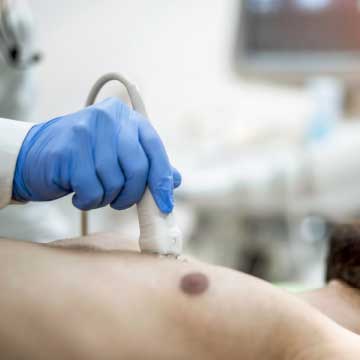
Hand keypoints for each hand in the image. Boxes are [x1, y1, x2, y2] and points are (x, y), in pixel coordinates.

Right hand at [12, 97, 180, 211]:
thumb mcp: (119, 155)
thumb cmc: (84, 158)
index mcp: (127, 117)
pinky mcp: (68, 150)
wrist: (35, 155)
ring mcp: (87, 130)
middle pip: (137, 168)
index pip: (155, 149)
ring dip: (107, 198)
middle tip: (120, 201)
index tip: (164, 205)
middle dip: (132, 194)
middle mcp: (109, 118)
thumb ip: (147, 164)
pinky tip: (79, 194)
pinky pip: (92, 190)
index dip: (162, 180)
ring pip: (115, 182)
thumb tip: (175, 180)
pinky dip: (88, 201)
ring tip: (94, 191)